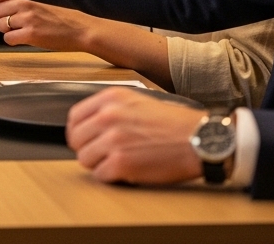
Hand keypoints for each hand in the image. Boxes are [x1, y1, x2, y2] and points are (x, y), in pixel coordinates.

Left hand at [0, 0, 97, 50]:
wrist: (82, 28)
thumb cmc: (63, 13)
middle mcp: (25, 2)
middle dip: (0, 18)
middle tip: (12, 22)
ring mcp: (28, 18)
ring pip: (0, 25)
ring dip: (7, 30)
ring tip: (22, 30)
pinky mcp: (31, 34)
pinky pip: (8, 38)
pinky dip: (13, 40)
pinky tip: (25, 38)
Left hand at [66, 87, 204, 185]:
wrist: (199, 139)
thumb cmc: (174, 123)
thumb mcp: (138, 101)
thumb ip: (111, 109)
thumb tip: (90, 125)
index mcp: (111, 98)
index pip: (74, 117)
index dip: (79, 131)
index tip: (85, 139)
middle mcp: (109, 116)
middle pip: (76, 139)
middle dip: (88, 149)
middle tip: (103, 154)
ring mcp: (113, 140)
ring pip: (84, 159)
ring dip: (99, 164)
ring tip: (118, 162)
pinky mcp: (121, 163)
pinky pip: (100, 175)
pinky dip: (111, 177)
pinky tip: (126, 171)